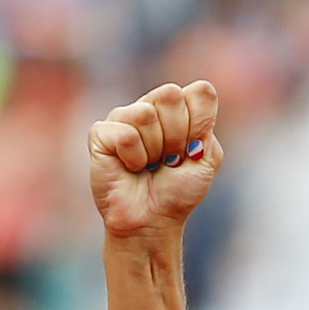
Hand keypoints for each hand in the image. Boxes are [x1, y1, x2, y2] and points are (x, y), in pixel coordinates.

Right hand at [88, 79, 223, 242]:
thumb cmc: (177, 192)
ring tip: (148, 165)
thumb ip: (207, 122)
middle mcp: (149, 106)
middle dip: (176, 136)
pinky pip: (125, 134)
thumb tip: (200, 88)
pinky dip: (134, 158)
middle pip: (171, 94)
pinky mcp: (101, 134)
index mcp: (177, 107)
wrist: (152, 221)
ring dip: (154, 149)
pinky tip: (129, 168)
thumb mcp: (207, 158)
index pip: (199, 92)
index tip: (192, 151)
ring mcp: (123, 117)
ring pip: (146, 114)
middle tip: (168, 160)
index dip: (199, 126)